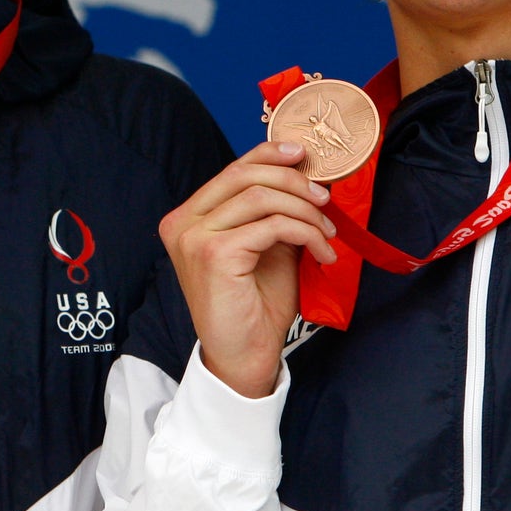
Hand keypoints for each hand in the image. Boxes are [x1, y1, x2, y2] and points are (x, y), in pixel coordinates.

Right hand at [157, 142, 337, 398]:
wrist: (242, 356)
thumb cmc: (252, 306)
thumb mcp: (264, 247)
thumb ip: (272, 213)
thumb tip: (305, 178)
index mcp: (188, 217)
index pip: (231, 170)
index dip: (269, 154)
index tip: (304, 155)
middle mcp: (183, 223)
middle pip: (245, 175)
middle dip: (294, 181)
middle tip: (325, 199)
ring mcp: (194, 237)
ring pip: (262, 197)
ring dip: (305, 211)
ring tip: (327, 234)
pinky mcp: (215, 254)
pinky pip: (272, 226)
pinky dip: (305, 233)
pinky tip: (321, 252)